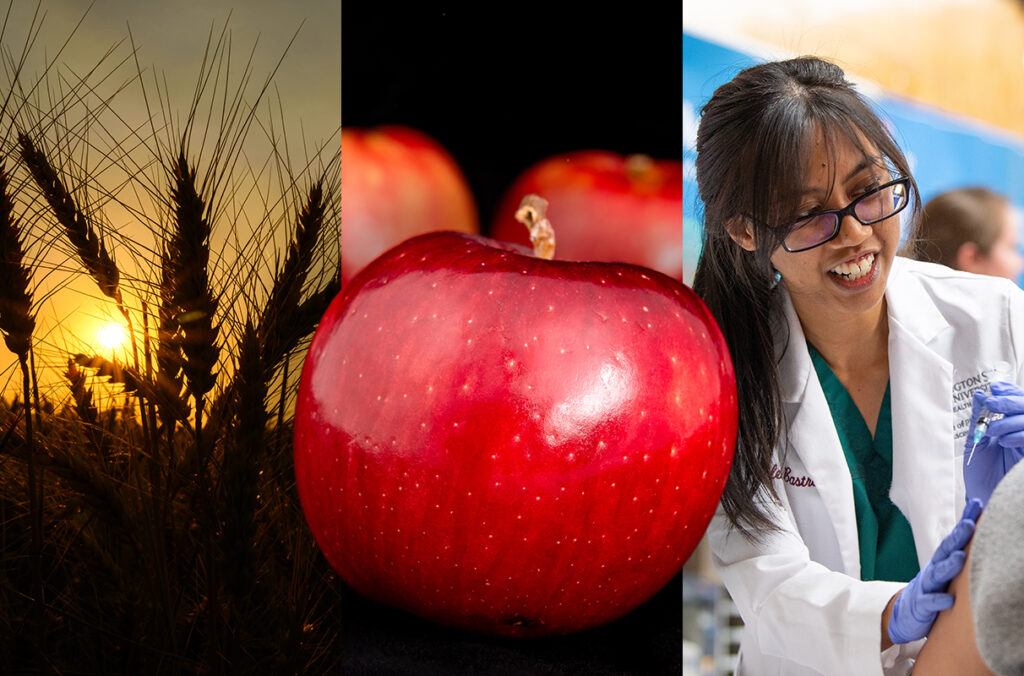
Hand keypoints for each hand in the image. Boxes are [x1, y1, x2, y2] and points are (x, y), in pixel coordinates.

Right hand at [888, 499, 981, 643]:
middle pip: (945, 551)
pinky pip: (929, 603)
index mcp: (940, 561)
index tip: (976, 505)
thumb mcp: (945, 570)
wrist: (905, 613)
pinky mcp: (921, 606)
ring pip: (937, 574)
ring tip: (960, 557)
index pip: (954, 538)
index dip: (964, 523)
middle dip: (957, 537)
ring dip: (948, 565)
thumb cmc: (932, 590)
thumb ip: (958, 553)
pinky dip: (938, 600)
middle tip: (969, 524)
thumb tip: (976, 528)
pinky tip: (949, 600)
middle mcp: (933, 570)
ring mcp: (926, 587)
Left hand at [964, 381, 1023, 506]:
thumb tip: (980, 394)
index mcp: (1012, 426)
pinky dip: (1018, 437)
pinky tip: (1004, 442)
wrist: (982, 497)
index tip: (995, 388)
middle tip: (992, 404)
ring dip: (1010, 422)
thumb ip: (979, 417)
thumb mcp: (977, 440)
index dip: (1010, 392)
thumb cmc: (980, 471)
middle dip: (1010, 402)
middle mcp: (1023, 432)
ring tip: (992, 431)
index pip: (1019, 401)